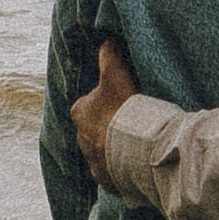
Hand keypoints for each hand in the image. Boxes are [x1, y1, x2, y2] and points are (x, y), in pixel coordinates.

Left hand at [71, 37, 139, 182]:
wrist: (138, 151)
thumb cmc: (124, 110)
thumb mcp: (116, 75)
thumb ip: (110, 55)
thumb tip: (107, 38)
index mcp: (80, 113)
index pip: (89, 104)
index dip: (106, 101)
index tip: (123, 102)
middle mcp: (81, 139)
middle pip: (95, 129)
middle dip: (109, 127)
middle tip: (132, 123)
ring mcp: (93, 162)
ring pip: (103, 152)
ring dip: (116, 148)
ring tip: (138, 144)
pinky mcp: (106, 180)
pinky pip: (114, 173)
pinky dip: (123, 168)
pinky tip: (138, 162)